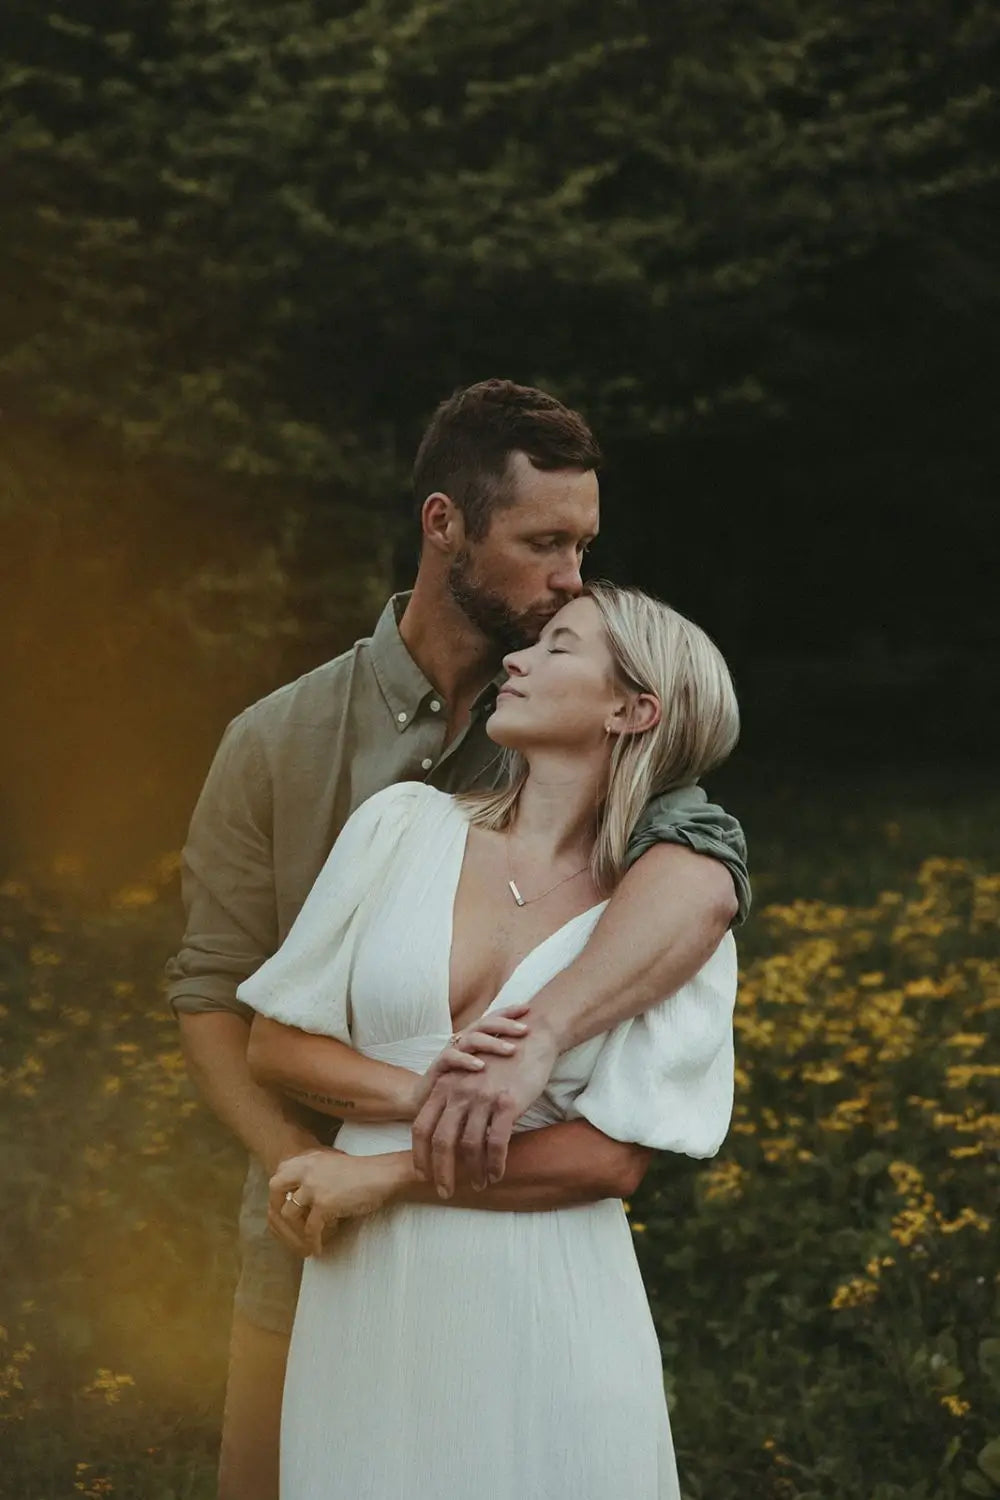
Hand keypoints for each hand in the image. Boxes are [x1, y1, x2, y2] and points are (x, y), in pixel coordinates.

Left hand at [268, 1148, 405, 1256]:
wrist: (383, 1176)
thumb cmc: (364, 1173)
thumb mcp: (333, 1165)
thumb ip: (314, 1174)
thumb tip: (299, 1195)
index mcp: (309, 1158)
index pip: (281, 1171)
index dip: (279, 1189)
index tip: (285, 1203)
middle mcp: (307, 1169)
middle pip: (276, 1187)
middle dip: (276, 1206)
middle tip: (285, 1223)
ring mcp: (313, 1187)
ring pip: (289, 1213)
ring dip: (294, 1231)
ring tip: (304, 1242)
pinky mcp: (324, 1204)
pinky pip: (309, 1229)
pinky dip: (312, 1242)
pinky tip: (317, 1249)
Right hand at [407, 1002, 531, 1119]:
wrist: (430, 1105)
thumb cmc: (464, 1088)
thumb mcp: (487, 1074)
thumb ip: (503, 1064)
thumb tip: (533, 1056)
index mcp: (475, 1038)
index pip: (493, 1019)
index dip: (509, 1012)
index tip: (528, 1008)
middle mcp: (463, 1040)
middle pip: (485, 1024)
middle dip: (506, 1025)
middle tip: (525, 1030)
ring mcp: (450, 1052)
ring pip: (471, 1038)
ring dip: (492, 1042)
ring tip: (511, 1050)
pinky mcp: (438, 1067)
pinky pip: (451, 1057)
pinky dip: (466, 1060)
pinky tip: (481, 1067)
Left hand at [411, 1020, 560, 1197]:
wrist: (532, 1038)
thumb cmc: (500, 1059)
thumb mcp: (468, 1074)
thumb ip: (455, 1099)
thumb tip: (448, 1134)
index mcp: (445, 1086)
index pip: (421, 1126)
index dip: (419, 1154)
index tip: (423, 1175)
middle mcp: (459, 1092)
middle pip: (441, 1140)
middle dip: (441, 1171)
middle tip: (445, 1191)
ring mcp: (483, 1098)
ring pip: (470, 1146)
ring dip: (473, 1172)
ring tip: (479, 1184)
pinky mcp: (507, 1104)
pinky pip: (496, 1143)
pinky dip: (495, 1164)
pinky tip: (497, 1174)